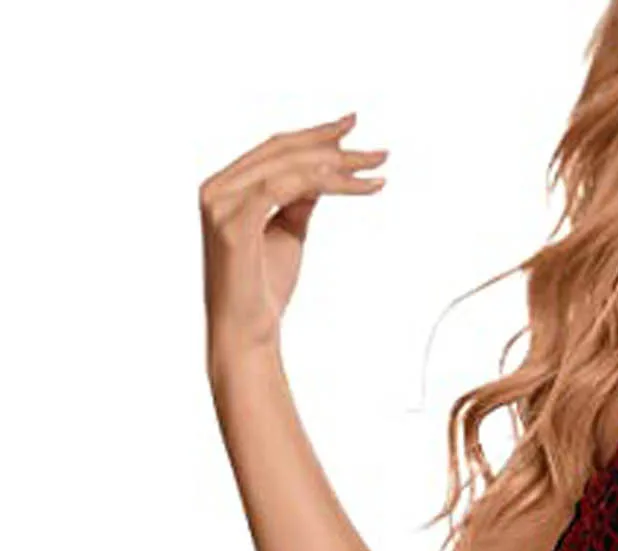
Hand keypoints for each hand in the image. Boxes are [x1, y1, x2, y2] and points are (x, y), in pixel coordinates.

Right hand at [199, 111, 387, 369]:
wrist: (249, 333)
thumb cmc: (265, 289)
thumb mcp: (287, 233)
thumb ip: (298, 199)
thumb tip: (321, 173)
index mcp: (226, 187)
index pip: (275, 150)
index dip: (315, 136)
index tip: (352, 129)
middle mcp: (218, 188)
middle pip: (282, 150)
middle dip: (333, 145)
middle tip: (378, 150)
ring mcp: (221, 203)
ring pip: (287, 166)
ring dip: (337, 165)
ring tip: (375, 170)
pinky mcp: (233, 223)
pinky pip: (282, 188)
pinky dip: (320, 182)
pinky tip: (353, 185)